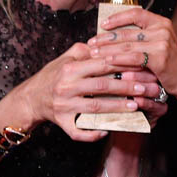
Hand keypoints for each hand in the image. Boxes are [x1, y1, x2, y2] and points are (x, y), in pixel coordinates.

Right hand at [16, 43, 161, 142]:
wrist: (30, 98)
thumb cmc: (52, 76)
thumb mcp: (65, 59)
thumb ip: (85, 50)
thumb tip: (106, 43)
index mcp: (71, 69)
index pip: (102, 64)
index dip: (124, 65)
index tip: (142, 67)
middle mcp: (67, 86)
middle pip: (102, 86)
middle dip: (126, 87)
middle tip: (146, 88)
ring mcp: (64, 106)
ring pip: (95, 108)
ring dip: (117, 108)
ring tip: (136, 106)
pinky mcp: (61, 122)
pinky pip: (78, 131)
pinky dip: (92, 133)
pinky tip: (107, 131)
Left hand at [89, 8, 176, 109]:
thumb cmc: (170, 64)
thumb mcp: (158, 45)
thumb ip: (141, 38)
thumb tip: (113, 36)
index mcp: (161, 22)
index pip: (136, 13)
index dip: (117, 18)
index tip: (103, 25)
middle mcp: (162, 29)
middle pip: (128, 31)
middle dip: (106, 38)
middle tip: (92, 43)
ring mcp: (162, 43)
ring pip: (128, 45)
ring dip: (108, 49)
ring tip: (94, 53)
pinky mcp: (160, 58)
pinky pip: (134, 57)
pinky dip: (118, 59)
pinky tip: (107, 61)